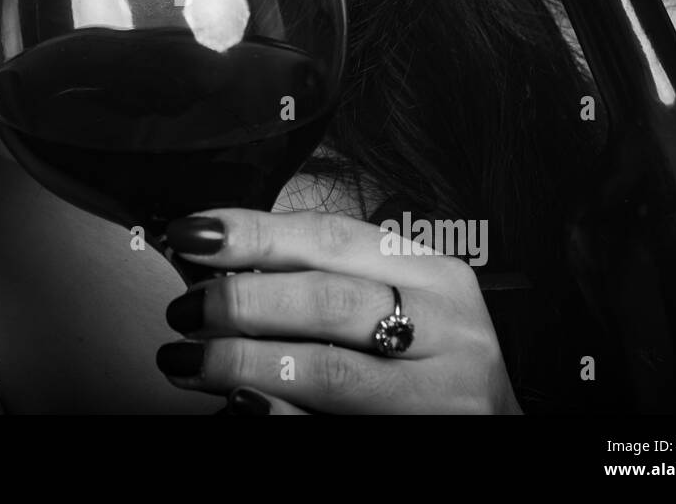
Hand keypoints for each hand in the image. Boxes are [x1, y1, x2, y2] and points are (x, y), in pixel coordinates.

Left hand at [157, 209, 521, 413]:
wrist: (489, 437)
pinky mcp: (424, 442)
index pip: (330, 238)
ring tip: (188, 360)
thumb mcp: (397, 303)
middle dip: (243, 301)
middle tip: (186, 309)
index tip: (193, 234)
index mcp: (435, 276)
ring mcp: (443, 397)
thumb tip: (218, 261)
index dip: (254, 233)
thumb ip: (323, 278)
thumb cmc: (428, 364)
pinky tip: (237, 404)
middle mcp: (449, 331)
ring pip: (329, 371)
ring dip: (244, 363)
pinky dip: (277, 414)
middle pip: (328, 301)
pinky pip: (332, 428)